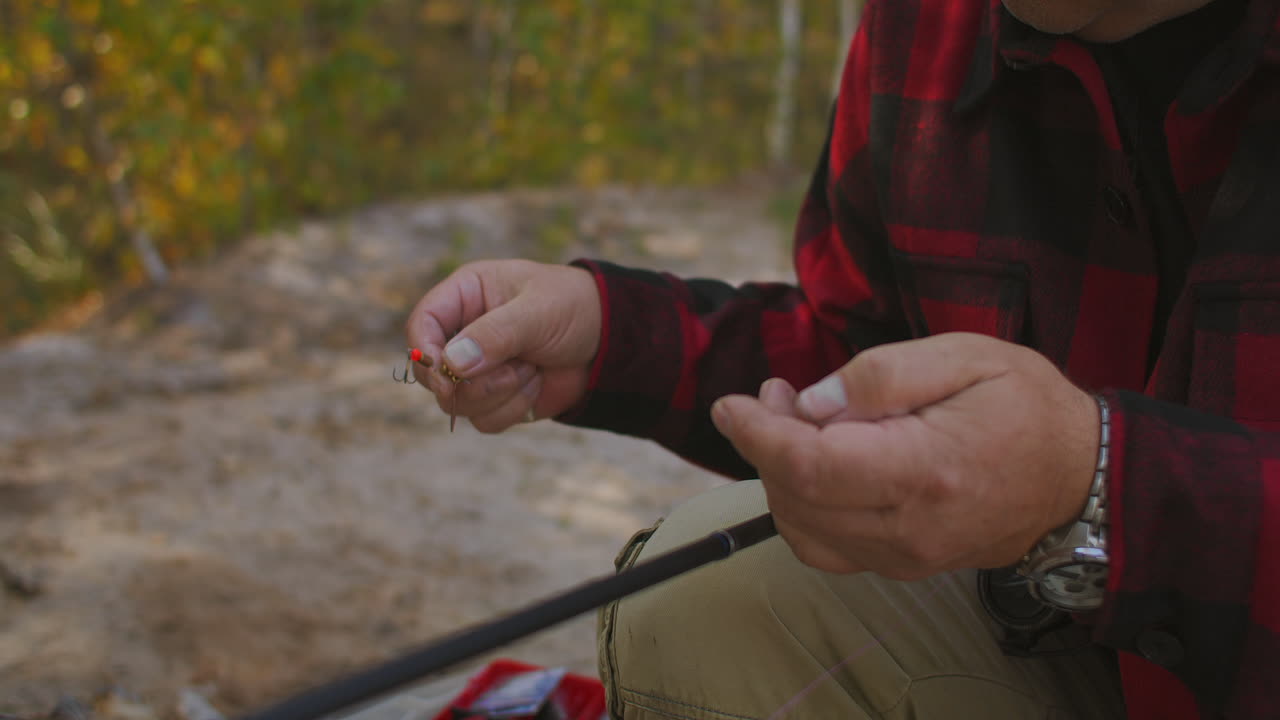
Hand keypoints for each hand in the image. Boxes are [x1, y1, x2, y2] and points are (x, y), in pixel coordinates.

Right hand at [404, 259, 601, 431]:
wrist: (608, 340)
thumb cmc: (572, 308)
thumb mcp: (536, 311)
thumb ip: (495, 334)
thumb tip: (453, 363)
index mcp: (465, 297)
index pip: (422, 324)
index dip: (425, 352)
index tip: (444, 373)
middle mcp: (462, 334)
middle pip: (430, 373)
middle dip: (467, 383)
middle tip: (507, 374)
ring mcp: (477, 370)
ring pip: (457, 403)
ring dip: (500, 393)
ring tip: (532, 367)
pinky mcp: (494, 399)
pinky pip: (484, 420)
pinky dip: (513, 408)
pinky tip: (537, 383)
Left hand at [710, 333, 1099, 578]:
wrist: (1081, 477)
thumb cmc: (1026, 405)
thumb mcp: (965, 356)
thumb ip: (882, 375)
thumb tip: (811, 403)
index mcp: (925, 469)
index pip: (811, 466)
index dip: (758, 436)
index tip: (730, 404)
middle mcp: (911, 526)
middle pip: (797, 499)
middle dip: (764, 445)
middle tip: (773, 394)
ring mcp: (908, 555)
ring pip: (804, 529)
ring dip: (779, 476)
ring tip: (792, 420)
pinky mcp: (905, 565)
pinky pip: (828, 548)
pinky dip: (802, 509)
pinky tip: (814, 466)